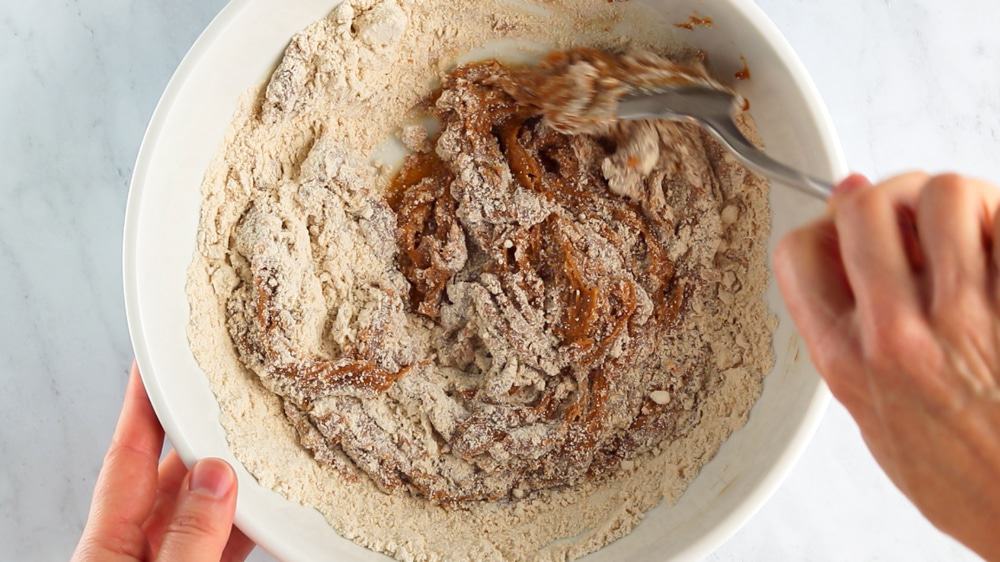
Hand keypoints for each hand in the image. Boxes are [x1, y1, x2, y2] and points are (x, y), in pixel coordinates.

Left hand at [72, 363, 254, 561]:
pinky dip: (244, 523)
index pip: (126, 459)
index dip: (140, 406)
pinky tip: (267, 511)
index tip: (151, 365)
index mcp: (106, 548)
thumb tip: (216, 476)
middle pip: (169, 478)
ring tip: (262, 453)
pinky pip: (221, 541)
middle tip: (230, 401)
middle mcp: (134, 552)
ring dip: (232, 485)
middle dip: (201, 439)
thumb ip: (190, 536)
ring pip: (201, 511)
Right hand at [775, 172, 999, 559]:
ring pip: (948, 197)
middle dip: (893, 195)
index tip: (853, 233)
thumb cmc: (965, 480)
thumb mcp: (875, 417)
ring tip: (977, 234)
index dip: (826, 226)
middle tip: (919, 218)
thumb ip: (850, 333)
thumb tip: (845, 248)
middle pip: (866, 204)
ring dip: (964, 202)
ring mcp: (967, 321)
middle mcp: (897, 337)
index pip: (800, 250)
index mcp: (847, 361)